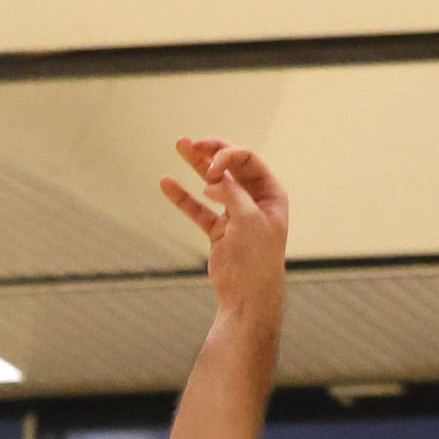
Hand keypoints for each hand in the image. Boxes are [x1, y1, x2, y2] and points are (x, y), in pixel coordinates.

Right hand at [157, 137, 289, 310]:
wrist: (247, 297)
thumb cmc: (256, 259)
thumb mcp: (248, 220)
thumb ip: (232, 194)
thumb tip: (213, 177)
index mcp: (270, 193)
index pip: (248, 160)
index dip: (227, 157)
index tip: (211, 170)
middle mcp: (255, 200)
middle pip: (231, 166)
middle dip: (211, 152)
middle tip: (190, 142)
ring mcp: (235, 214)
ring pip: (213, 183)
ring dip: (196, 165)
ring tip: (180, 145)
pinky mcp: (219, 230)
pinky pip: (198, 209)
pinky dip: (183, 197)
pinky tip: (167, 184)